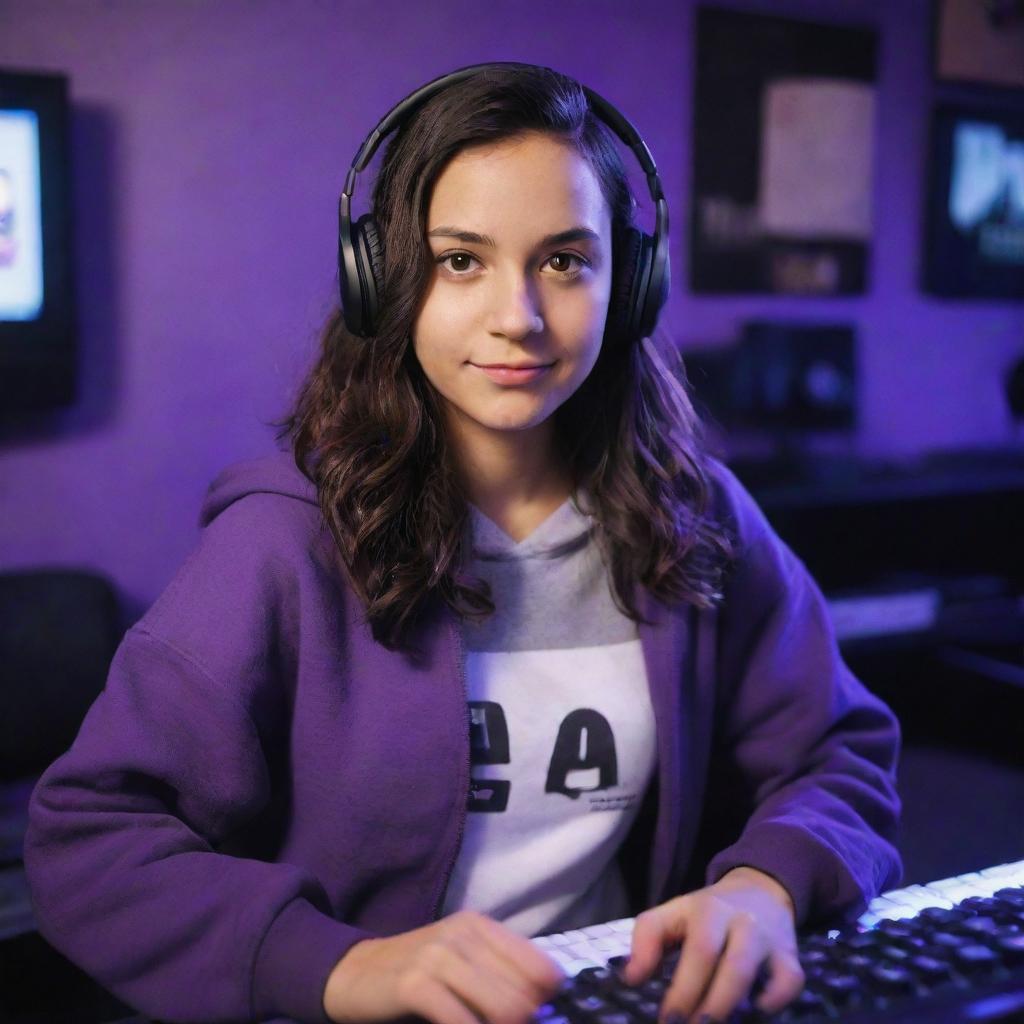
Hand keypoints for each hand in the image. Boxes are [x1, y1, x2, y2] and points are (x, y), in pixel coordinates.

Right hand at [322, 910, 563, 1023]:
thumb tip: (545, 1002)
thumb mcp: (462, 960)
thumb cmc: (417, 971)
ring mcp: (438, 956)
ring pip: (501, 1008)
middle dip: (523, 1022)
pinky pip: (461, 1022)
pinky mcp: (415, 984)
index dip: (547, 1001)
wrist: (355, 972)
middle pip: (523, 994)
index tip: (538, 1017)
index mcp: (481, 926)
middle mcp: (463, 934)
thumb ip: (500, 973)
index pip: (541, 967)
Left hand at [622, 867, 803, 1021]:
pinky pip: (790, 982)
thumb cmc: (706, 913)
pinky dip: (775, 1000)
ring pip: (755, 975)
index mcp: (708, 911)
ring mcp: (769, 939)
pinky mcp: (790, 957)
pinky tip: (755, 1011)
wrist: (759, 891)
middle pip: (730, 966)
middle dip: (710, 1006)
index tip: (667, 1021)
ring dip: (731, 1007)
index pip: (698, 951)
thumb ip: (648, 938)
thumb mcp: (674, 913)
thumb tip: (632, 978)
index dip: (683, 990)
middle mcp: (742, 922)